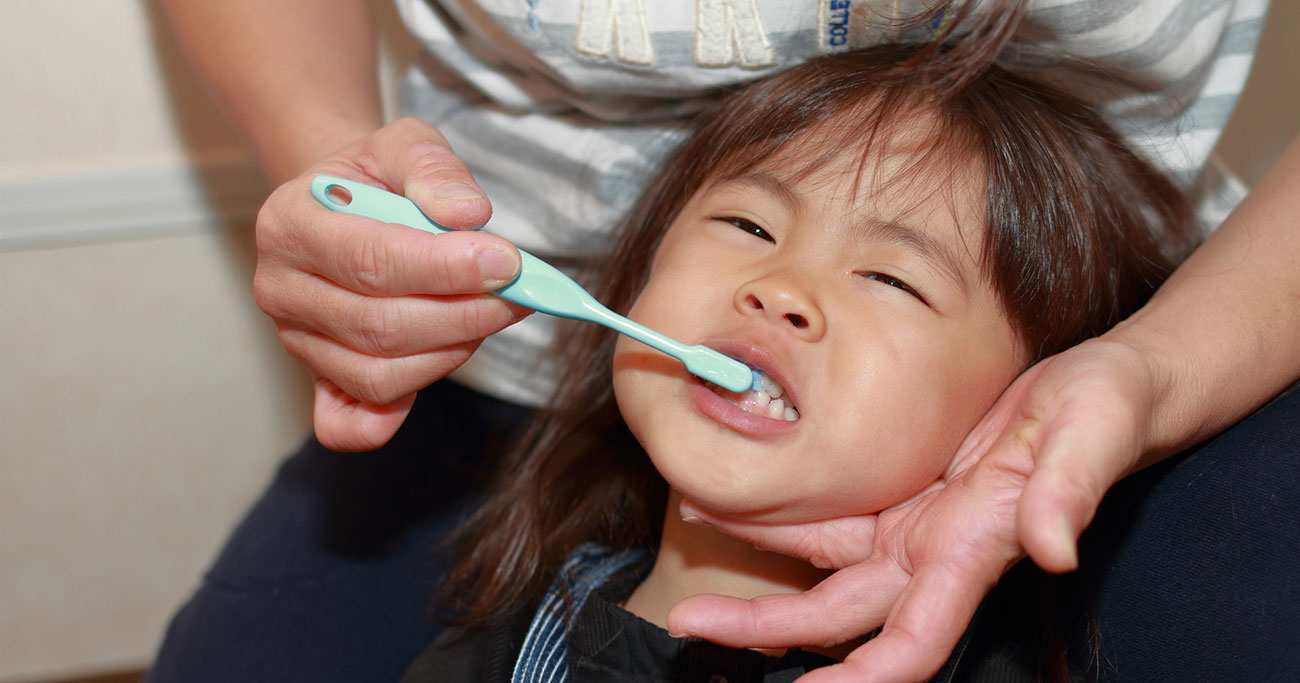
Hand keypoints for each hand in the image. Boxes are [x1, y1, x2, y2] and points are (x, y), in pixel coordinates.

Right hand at [253, 118, 530, 450]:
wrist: (345, 206)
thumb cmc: (377, 179)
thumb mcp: (405, 145)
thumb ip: (436, 170)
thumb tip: (469, 215)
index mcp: (289, 223)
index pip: (370, 260)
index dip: (446, 269)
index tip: (508, 262)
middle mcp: (280, 289)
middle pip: (378, 325)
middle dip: (462, 315)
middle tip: (517, 294)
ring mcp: (295, 341)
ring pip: (377, 374)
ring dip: (451, 351)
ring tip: (492, 313)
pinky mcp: (316, 381)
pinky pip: (350, 424)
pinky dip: (393, 416)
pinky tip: (436, 368)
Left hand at [667, 338, 1158, 681]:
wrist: (1100, 388)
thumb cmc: (1105, 410)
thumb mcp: (1090, 435)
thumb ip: (1068, 492)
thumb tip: (1053, 550)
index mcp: (973, 553)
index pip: (912, 644)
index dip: (861, 679)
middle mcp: (935, 555)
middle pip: (839, 618)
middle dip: (764, 627)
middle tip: (690, 621)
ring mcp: (914, 530)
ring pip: (821, 572)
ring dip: (757, 574)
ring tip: (692, 551)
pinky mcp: (901, 497)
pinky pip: (827, 520)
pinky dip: (776, 517)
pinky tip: (729, 503)